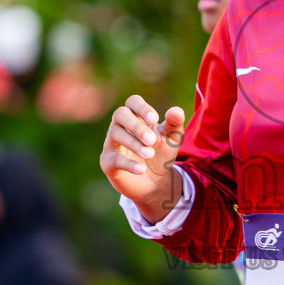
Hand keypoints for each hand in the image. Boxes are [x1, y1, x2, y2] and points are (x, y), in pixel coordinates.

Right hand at [100, 95, 186, 223]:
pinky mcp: (108, 163)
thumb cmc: (161, 153)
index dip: (142, 107)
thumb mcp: (172, 139)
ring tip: (150, 154)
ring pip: (115, 134)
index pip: (133, 102)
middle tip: (152, 140)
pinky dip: (128, 164)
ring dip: (134, 144)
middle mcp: (120, 126)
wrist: (155, 182)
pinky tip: (142, 169)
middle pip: (120, 114)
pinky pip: (113, 159)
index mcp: (136, 117)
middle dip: (136, 126)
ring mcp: (111, 144)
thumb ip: (174, 124)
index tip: (155, 119)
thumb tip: (176, 110)